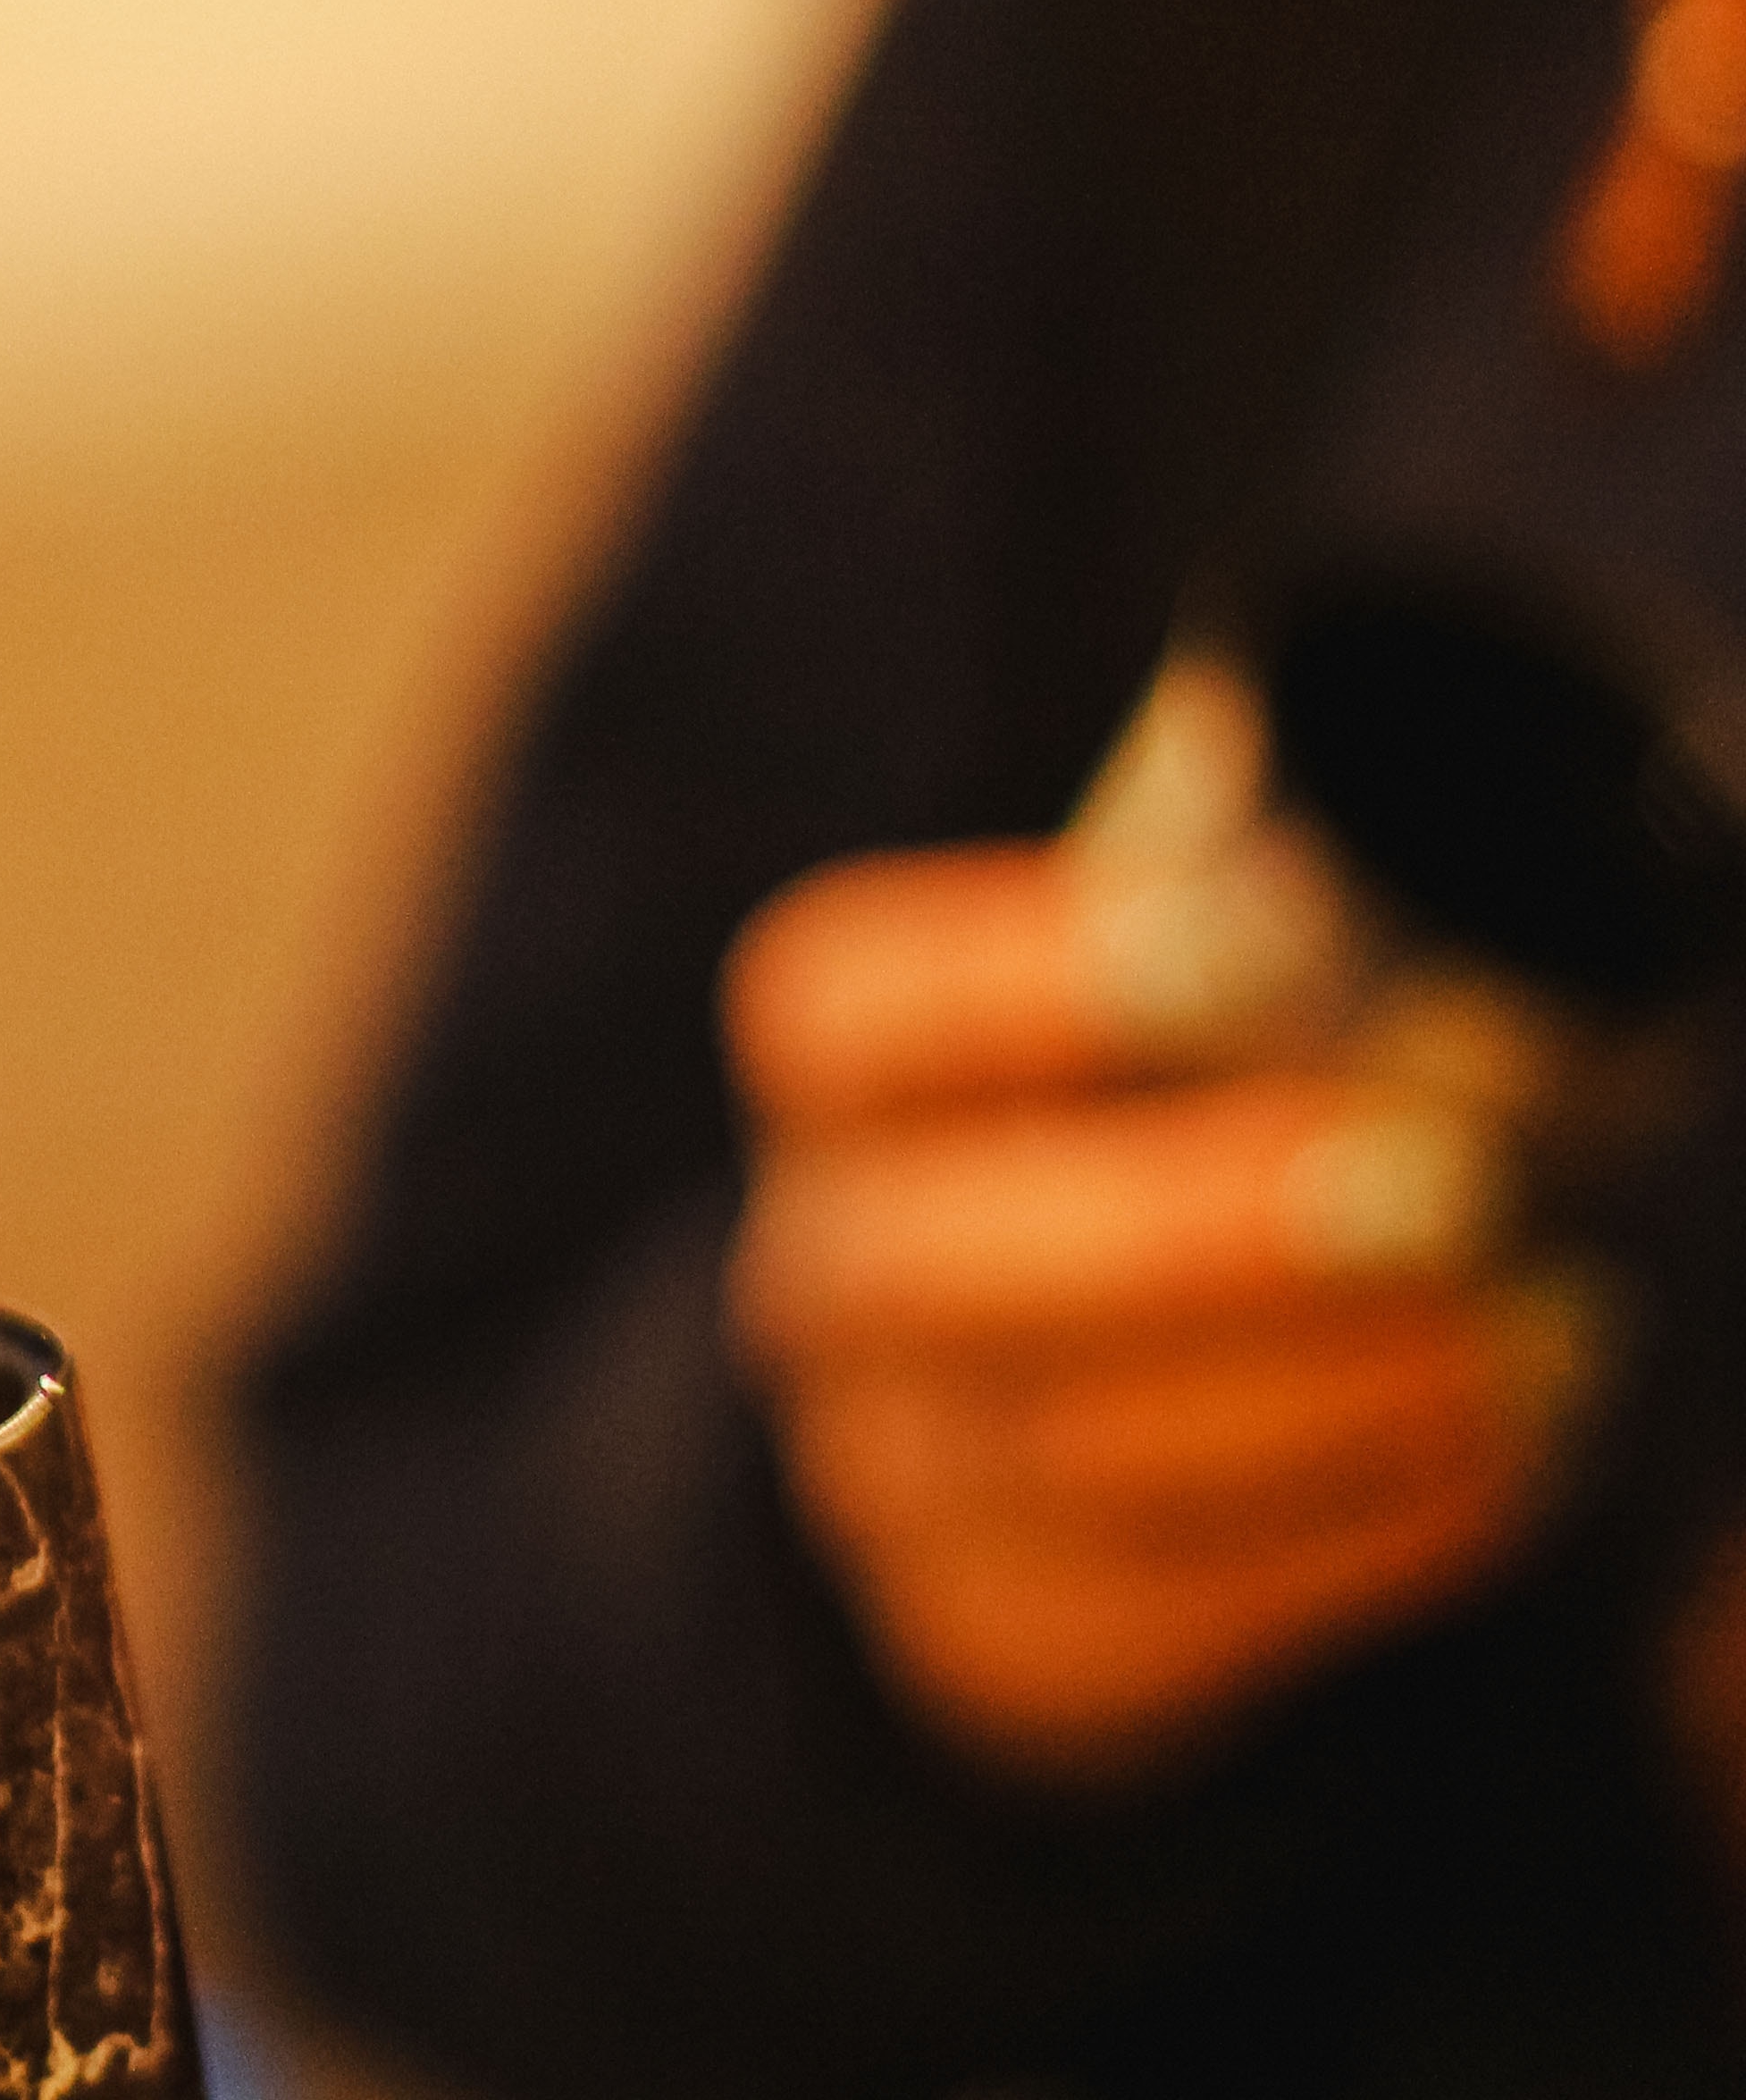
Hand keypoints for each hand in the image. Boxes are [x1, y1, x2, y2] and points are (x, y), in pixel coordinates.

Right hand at [724, 844, 1595, 1785]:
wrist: (1017, 1419)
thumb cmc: (1143, 1123)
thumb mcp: (1160, 982)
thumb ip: (1212, 883)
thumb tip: (1256, 748)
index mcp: (840, 1082)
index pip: (848, 1019)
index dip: (1027, 979)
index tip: (1264, 937)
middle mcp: (824, 1277)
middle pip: (931, 1262)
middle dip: (1195, 1221)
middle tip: (1453, 1177)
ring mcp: (894, 1475)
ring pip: (1079, 1454)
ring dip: (1348, 1387)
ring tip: (1562, 1318)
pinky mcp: (1010, 1639)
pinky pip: (1185, 1615)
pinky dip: (1381, 1524)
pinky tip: (1526, 1429)